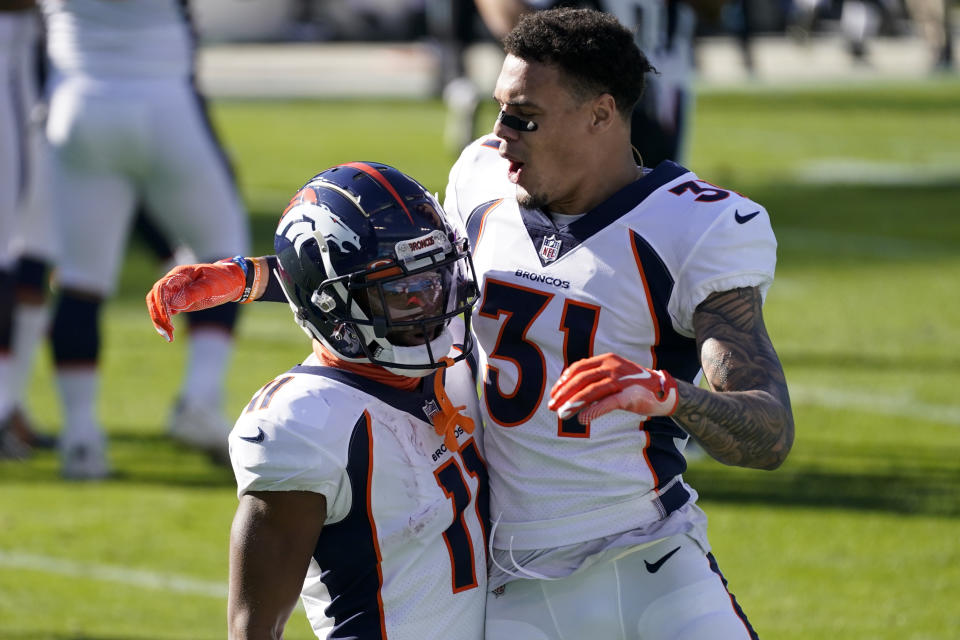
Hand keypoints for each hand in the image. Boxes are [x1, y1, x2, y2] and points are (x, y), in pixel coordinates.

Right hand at [145, 260, 244, 341]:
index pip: (161, 288)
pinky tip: (170, 336)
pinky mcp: (179, 303)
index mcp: (179, 274)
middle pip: (154, 298)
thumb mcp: (211, 286)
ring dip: (160, 322)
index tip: (168, 319)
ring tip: (169, 338)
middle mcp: (173, 283)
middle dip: (157, 315)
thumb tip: (174, 305)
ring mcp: (175, 293)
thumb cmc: (222, 281)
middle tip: (167, 332)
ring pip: (158, 307)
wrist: (232, 283)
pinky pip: (166, 313)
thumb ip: (193, 293)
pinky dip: (165, 324)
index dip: (161, 304)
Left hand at [548, 353, 678, 424]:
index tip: (554, 394)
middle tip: (552, 407)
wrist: (663, 391)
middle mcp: (612, 366)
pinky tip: (583, 419)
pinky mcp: (628, 395)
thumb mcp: (613, 377)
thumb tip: (570, 394)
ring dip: (573, 404)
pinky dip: (594, 411)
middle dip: (564, 394)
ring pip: (591, 391)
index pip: (579, 368)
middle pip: (581, 379)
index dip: (563, 381)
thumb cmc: (633, 385)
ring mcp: (621, 380)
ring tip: (562, 415)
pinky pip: (607, 403)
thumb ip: (594, 381)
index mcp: (607, 360)